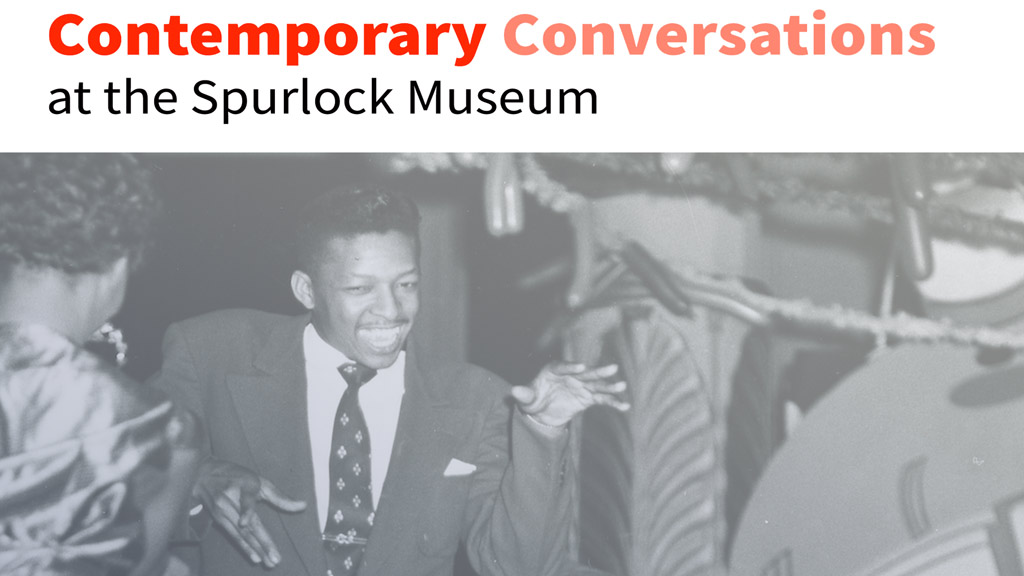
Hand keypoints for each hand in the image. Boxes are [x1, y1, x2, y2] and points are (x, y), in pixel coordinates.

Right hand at [193, 458, 306, 567]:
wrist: (203, 474)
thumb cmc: (239, 477)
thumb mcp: (260, 481)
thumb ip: (280, 496)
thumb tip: (304, 506)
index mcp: (244, 485)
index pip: (245, 498)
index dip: (245, 510)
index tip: (244, 522)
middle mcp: (230, 498)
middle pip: (247, 524)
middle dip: (262, 542)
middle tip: (275, 558)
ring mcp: (222, 510)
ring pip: (241, 533)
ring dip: (255, 549)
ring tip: (268, 562)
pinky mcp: (217, 519)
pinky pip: (234, 536)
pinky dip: (245, 547)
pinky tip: (255, 557)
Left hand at [511, 363, 628, 428]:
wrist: (542, 411)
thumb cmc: (533, 399)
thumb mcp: (527, 399)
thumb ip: (523, 394)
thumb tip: (514, 391)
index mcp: (555, 370)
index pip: (564, 367)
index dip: (572, 367)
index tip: (581, 367)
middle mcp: (571, 375)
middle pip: (586, 373)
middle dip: (599, 371)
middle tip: (613, 368)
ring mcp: (581, 386)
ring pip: (597, 385)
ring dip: (610, 386)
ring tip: (622, 386)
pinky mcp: (588, 397)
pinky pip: (602, 400)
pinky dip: (613, 403)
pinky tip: (625, 406)